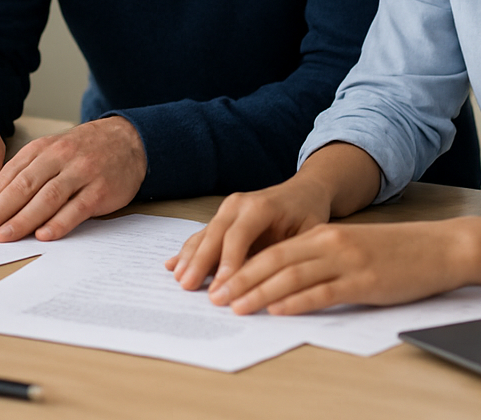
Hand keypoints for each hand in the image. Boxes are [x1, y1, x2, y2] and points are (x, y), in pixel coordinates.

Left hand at [0, 115, 145, 242]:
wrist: (127, 140)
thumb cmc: (82, 152)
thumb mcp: (52, 153)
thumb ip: (27, 174)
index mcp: (41, 150)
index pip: (8, 176)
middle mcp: (58, 158)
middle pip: (22, 187)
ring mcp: (80, 173)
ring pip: (47, 198)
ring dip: (23, 219)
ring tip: (3, 237)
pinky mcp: (100, 190)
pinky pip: (77, 208)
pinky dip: (59, 223)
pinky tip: (44, 235)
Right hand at [166, 176, 331, 293]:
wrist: (303, 192)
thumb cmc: (307, 214)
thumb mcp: (307, 234)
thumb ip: (285, 255)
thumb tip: (267, 284)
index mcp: (260, 206)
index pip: (238, 236)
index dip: (228, 263)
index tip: (221, 288)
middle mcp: (238, 204)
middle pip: (214, 235)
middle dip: (200, 262)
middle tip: (188, 286)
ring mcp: (226, 210)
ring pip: (204, 235)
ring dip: (190, 258)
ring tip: (178, 279)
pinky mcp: (221, 219)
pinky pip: (202, 236)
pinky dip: (188, 251)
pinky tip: (172, 264)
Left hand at [189, 219, 471, 314]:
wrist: (439, 248)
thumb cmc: (393, 252)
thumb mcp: (348, 248)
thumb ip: (317, 258)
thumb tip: (280, 280)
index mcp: (321, 235)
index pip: (271, 250)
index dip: (240, 266)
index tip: (217, 281)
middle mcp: (328, 243)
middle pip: (273, 261)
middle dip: (239, 279)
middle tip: (215, 296)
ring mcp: (346, 261)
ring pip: (292, 276)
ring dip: (259, 292)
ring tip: (236, 306)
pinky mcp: (364, 281)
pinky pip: (324, 292)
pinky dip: (297, 301)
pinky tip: (278, 309)